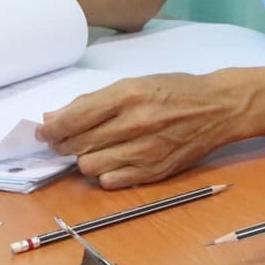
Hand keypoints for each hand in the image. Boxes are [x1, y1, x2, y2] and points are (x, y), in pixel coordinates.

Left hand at [37, 70, 259, 188]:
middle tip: (66, 140)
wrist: (219, 108)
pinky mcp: (153, 171)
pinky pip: (110, 181)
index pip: (72, 119)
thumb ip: (93, 101)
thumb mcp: (135, 83)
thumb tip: (54, 118)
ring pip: (88, 167)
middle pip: (76, 145)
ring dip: (84, 159)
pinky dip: (105, 172)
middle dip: (63, 144)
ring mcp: (145, 150)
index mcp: (127, 95)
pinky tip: (113, 159)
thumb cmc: (175, 91)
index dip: (50, 128)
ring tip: (95, 148)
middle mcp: (134, 124)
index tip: (44, 130)